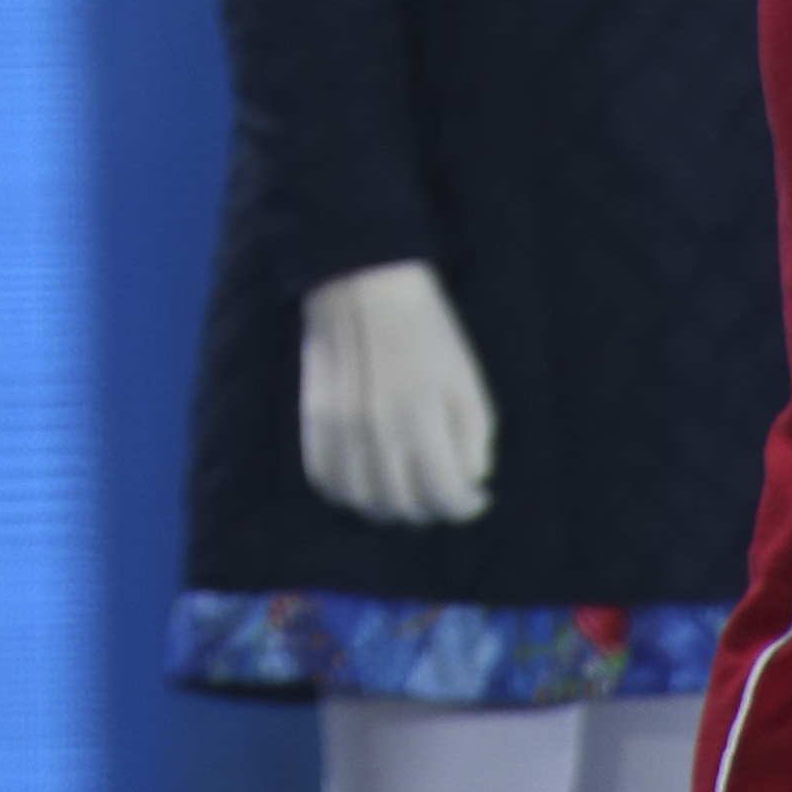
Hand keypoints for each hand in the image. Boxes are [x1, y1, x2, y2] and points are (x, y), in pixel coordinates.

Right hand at [299, 257, 497, 527]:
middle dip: (434, 506)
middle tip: (444, 488)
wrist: (363, 284)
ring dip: (393, 507)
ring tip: (409, 488)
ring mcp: (340, 429)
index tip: (477, 498)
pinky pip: (326, 481)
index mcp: (420, 419)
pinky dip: (350, 493)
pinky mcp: (314, 421)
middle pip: (406, 507)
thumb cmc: (425, 330)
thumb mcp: (467, 379)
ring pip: (365, 503)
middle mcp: (376, 432)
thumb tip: (470, 482)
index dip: (468, 506)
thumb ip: (475, 438)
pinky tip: (370, 481)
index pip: (445, 496)